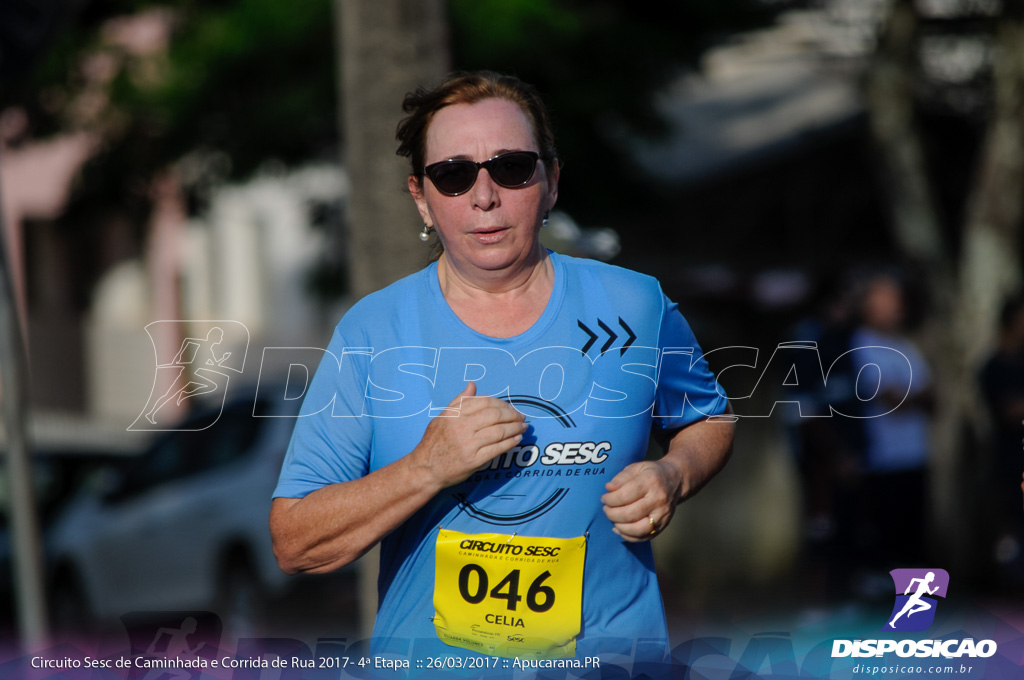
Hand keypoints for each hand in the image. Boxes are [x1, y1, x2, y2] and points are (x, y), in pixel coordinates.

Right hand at [411, 382, 526, 489]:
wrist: (426, 469)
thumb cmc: (434, 442)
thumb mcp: (443, 417)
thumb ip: (459, 401)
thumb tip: (473, 385)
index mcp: (455, 414)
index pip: (485, 402)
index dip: (502, 403)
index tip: (510, 408)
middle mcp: (462, 427)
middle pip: (495, 415)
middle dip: (513, 415)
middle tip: (521, 417)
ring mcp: (469, 444)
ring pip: (499, 431)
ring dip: (515, 428)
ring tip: (523, 427)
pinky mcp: (474, 460)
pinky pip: (498, 448)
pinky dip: (511, 442)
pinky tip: (517, 439)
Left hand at [601, 460, 680, 541]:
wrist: (675, 480)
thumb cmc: (652, 473)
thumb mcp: (636, 468)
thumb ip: (621, 477)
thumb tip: (609, 488)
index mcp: (650, 482)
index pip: (625, 495)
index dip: (610, 499)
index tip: (604, 498)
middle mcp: (658, 500)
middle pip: (631, 514)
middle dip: (612, 514)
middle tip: (606, 509)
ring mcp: (662, 515)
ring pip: (638, 529)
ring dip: (620, 527)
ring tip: (613, 519)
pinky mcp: (663, 525)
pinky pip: (644, 537)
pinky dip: (629, 536)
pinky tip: (620, 528)